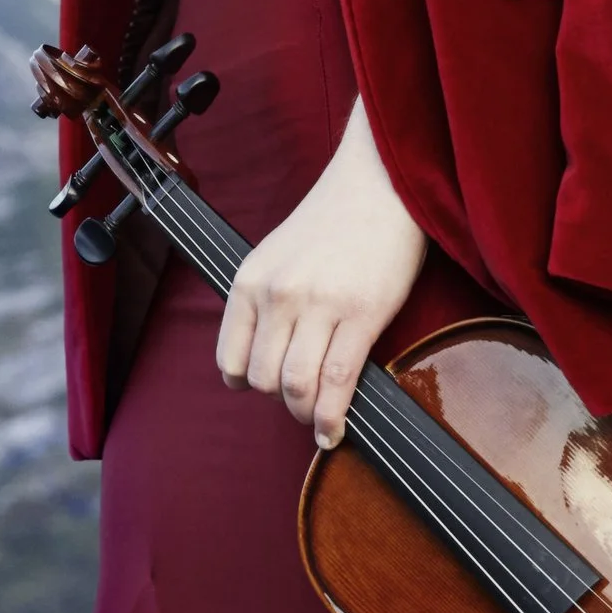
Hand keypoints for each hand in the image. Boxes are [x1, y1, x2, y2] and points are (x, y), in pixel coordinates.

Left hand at [217, 99, 425, 449]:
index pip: (230, 359)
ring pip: (297, 386)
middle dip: (281, 403)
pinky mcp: (362, 314)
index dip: (247, 385)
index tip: (266, 389)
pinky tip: (334, 428)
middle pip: (264, 380)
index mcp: (250, 281)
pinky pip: (338, 380)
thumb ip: (267, 302)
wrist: (381, 183)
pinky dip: (333, 415)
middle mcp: (277, 295)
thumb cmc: (335, 221)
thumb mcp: (278, 256)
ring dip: (306, 414)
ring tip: (320, 420)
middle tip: (302, 403)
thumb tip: (270, 358)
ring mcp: (318, 305)